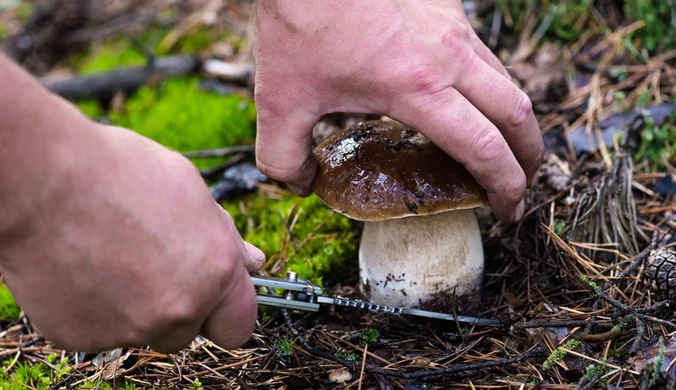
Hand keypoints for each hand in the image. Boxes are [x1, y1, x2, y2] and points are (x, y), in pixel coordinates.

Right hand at [0, 120, 264, 352]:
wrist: (41, 179)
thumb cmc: (119, 172)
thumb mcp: (191, 191)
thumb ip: (226, 239)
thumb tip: (253, 263)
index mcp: (215, 273)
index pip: (240, 324)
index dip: (227, 310)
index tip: (214, 298)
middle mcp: (178, 309)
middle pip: (189, 330)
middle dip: (179, 305)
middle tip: (151, 263)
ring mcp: (129, 328)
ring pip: (144, 330)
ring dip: (136, 306)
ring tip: (111, 255)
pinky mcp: (82, 337)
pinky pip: (100, 330)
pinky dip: (94, 308)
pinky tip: (82, 266)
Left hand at [253, 0, 543, 222]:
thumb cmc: (295, 23)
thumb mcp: (278, 101)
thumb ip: (282, 159)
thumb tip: (303, 185)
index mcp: (416, 89)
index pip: (484, 148)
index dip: (505, 187)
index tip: (507, 212)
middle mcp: (448, 57)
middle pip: (517, 114)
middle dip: (529, 158)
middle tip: (518, 185)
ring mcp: (452, 27)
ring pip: (506, 81)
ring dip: (514, 121)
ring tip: (501, 148)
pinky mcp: (446, 7)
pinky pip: (483, 55)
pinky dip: (490, 88)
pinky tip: (465, 100)